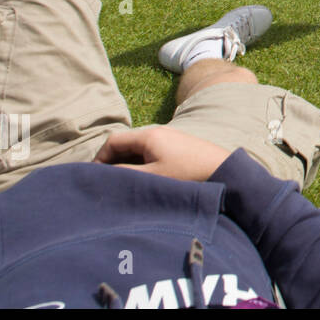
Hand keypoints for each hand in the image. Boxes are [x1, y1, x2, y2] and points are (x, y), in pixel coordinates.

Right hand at [94, 126, 230, 181]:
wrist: (225, 172)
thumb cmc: (189, 175)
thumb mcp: (153, 177)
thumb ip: (125, 175)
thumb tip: (102, 176)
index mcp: (149, 135)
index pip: (113, 141)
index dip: (99, 159)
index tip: (94, 179)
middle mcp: (157, 133)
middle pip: (124, 145)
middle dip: (112, 163)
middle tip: (106, 185)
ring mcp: (169, 139)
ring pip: (137, 151)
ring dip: (127, 166)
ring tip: (124, 186)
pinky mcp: (178, 149)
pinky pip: (151, 154)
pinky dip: (141, 166)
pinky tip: (144, 183)